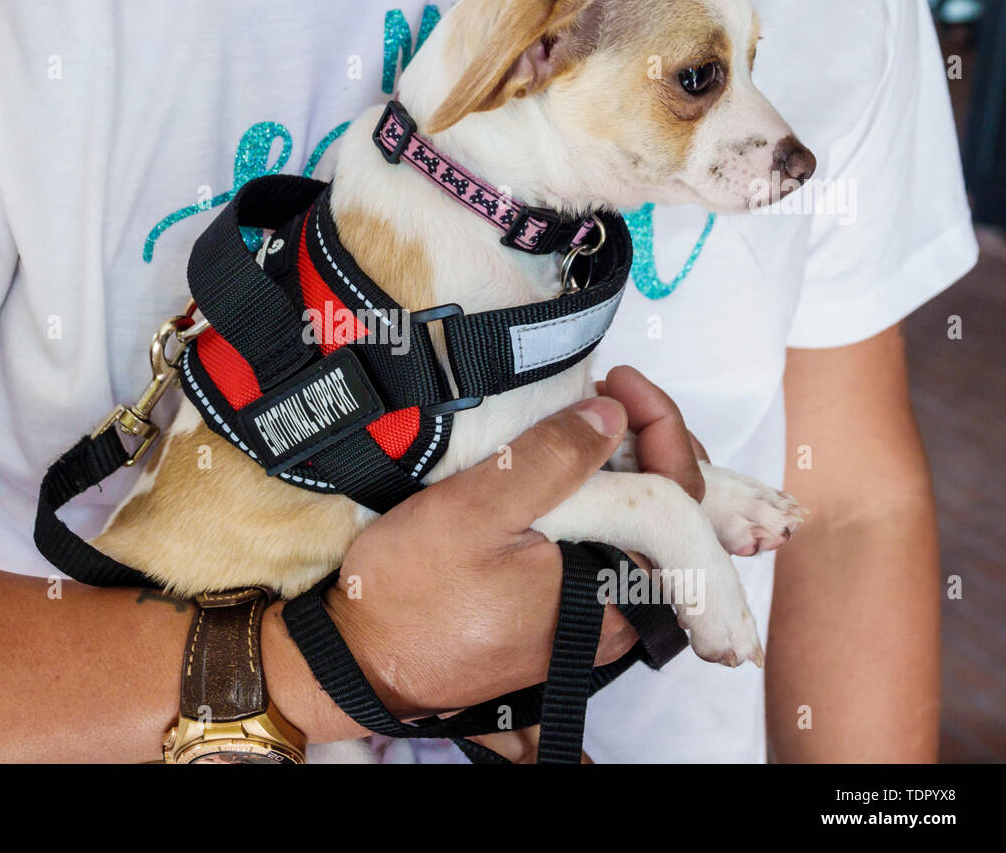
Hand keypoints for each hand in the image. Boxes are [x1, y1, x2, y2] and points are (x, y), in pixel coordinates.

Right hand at [324, 366, 703, 720]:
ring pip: (630, 531)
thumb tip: (611, 413)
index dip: (659, 424)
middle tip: (602, 392)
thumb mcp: (476, 508)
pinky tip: (559, 472)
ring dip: (616, 471)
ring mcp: (585, 620)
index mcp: (615, 591)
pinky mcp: (553, 617)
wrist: (358, 660)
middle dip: (643, 443)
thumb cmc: (411, 593)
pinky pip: (596, 549)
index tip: (616, 380)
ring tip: (577, 422)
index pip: (682, 495)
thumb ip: (550, 458)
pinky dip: (590, 503)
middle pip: (667, 514)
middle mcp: (615, 614)